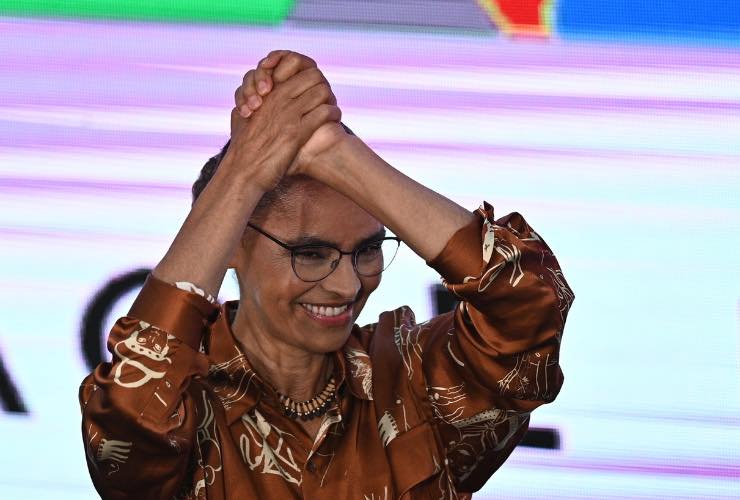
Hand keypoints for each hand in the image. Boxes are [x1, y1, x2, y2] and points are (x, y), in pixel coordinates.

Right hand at [228, 62, 339, 191]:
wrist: (241, 172)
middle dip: (323, 86)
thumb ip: (247, 105)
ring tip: (332, 110)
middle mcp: (278, 100)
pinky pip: (324, 112)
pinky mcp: (297, 133)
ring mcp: (288, 115)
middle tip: (328, 99)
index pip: (298, 70)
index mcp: (268, 94)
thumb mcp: (241, 119)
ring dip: (331, 100)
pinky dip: (333, 114)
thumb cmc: (242, 150)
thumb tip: (248, 103)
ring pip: (321, 91)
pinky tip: (334, 120)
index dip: (312, 79)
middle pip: (313, 76)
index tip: (316, 92)